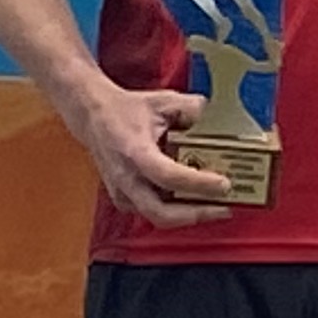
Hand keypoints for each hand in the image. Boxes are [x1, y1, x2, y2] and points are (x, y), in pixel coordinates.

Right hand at [62, 78, 234, 225]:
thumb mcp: (163, 101)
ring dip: (188, 216)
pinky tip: (193, 203)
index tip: (224, 184)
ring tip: (216, 207)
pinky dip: (174, 213)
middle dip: (196, 215)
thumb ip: (192, 109)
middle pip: (160, 213)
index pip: (168, 176)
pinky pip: (151, 213)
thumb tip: (216, 121)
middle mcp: (125, 177)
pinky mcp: (123, 199)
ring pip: (157, 217)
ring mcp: (121, 192)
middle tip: (225, 208)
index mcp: (134, 151)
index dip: (198, 184)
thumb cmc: (127, 110)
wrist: (93, 117)